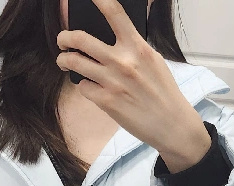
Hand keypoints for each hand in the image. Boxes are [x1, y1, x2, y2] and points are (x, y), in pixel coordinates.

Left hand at [55, 0, 211, 172]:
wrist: (171, 124)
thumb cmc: (164, 93)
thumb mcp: (153, 62)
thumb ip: (133, 49)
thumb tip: (114, 39)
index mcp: (137, 47)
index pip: (115, 14)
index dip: (98, 0)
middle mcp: (123, 61)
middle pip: (81, 39)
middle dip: (65, 37)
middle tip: (62, 40)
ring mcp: (112, 81)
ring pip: (74, 62)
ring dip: (64, 60)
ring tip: (64, 61)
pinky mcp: (105, 101)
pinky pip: (83, 87)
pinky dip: (84, 86)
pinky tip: (90, 88)